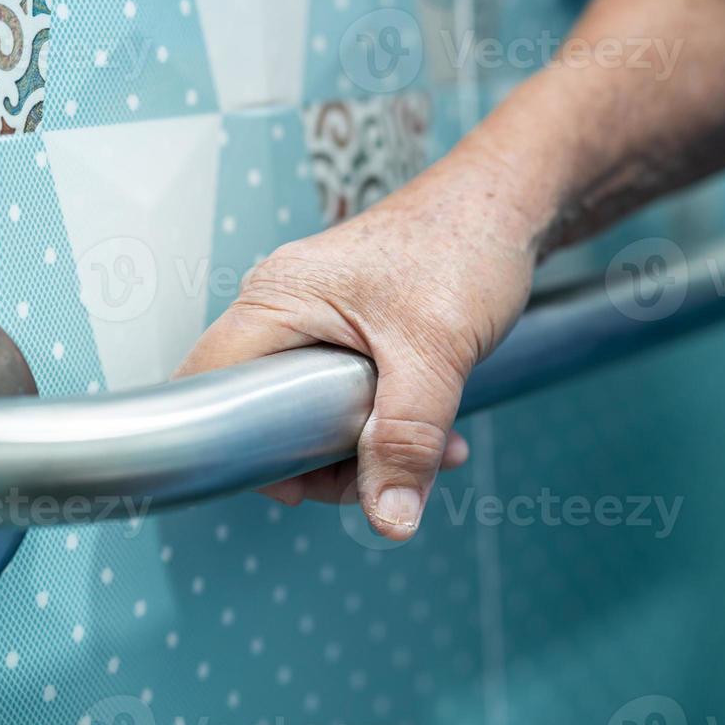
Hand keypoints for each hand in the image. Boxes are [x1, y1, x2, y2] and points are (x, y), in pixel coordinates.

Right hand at [175, 153, 540, 539]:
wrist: (512, 204)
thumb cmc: (465, 245)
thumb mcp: (434, 354)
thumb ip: (406, 440)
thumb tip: (388, 519)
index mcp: (278, 299)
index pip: (212, 388)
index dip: (242, 448)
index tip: (302, 485)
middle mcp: (286, 305)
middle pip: (263, 410)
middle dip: (321, 457)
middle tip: (379, 478)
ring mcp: (320, 315)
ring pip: (312, 408)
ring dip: (369, 445)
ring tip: (434, 453)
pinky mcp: (354, 325)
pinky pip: (348, 391)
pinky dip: (390, 421)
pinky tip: (442, 436)